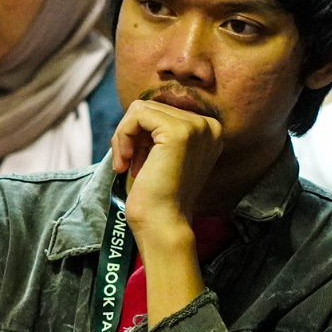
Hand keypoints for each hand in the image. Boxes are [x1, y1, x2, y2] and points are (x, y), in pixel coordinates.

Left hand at [110, 100, 224, 230]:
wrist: (163, 224)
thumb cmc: (157, 195)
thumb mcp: (162, 154)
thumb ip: (158, 130)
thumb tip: (137, 108)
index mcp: (209, 131)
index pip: (162, 111)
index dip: (140, 134)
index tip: (137, 162)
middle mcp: (209, 125)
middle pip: (150, 107)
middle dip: (131, 135)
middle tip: (128, 164)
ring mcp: (196, 127)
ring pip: (140, 109)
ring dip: (124, 136)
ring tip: (126, 164)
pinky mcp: (178, 132)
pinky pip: (136, 116)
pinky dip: (122, 136)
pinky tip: (125, 162)